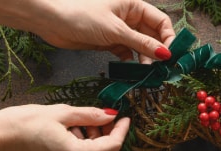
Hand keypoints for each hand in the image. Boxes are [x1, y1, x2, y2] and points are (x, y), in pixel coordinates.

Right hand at [0, 104, 129, 150]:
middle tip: (105, 117)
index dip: (122, 130)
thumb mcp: (60, 113)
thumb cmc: (21, 124)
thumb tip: (109, 115)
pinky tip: (73, 130)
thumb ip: (89, 115)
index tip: (124, 116)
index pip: (113, 146)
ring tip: (83, 121)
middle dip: (111, 136)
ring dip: (98, 141)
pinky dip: (86, 146)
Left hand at [35, 0, 175, 61]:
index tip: (171, 56)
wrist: (50, 20)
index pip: (160, 21)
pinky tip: (134, 71)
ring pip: (141, 46)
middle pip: (153, 35)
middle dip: (159, 51)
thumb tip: (166, 54)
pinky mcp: (110, 42)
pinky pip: (128, 53)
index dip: (168, 38)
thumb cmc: (81, 15)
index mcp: (133, 5)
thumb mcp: (116, 30)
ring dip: (146, 60)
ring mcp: (120, 30)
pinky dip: (132, 63)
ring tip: (148, 73)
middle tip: (163, 69)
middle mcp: (129, 16)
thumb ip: (142, 43)